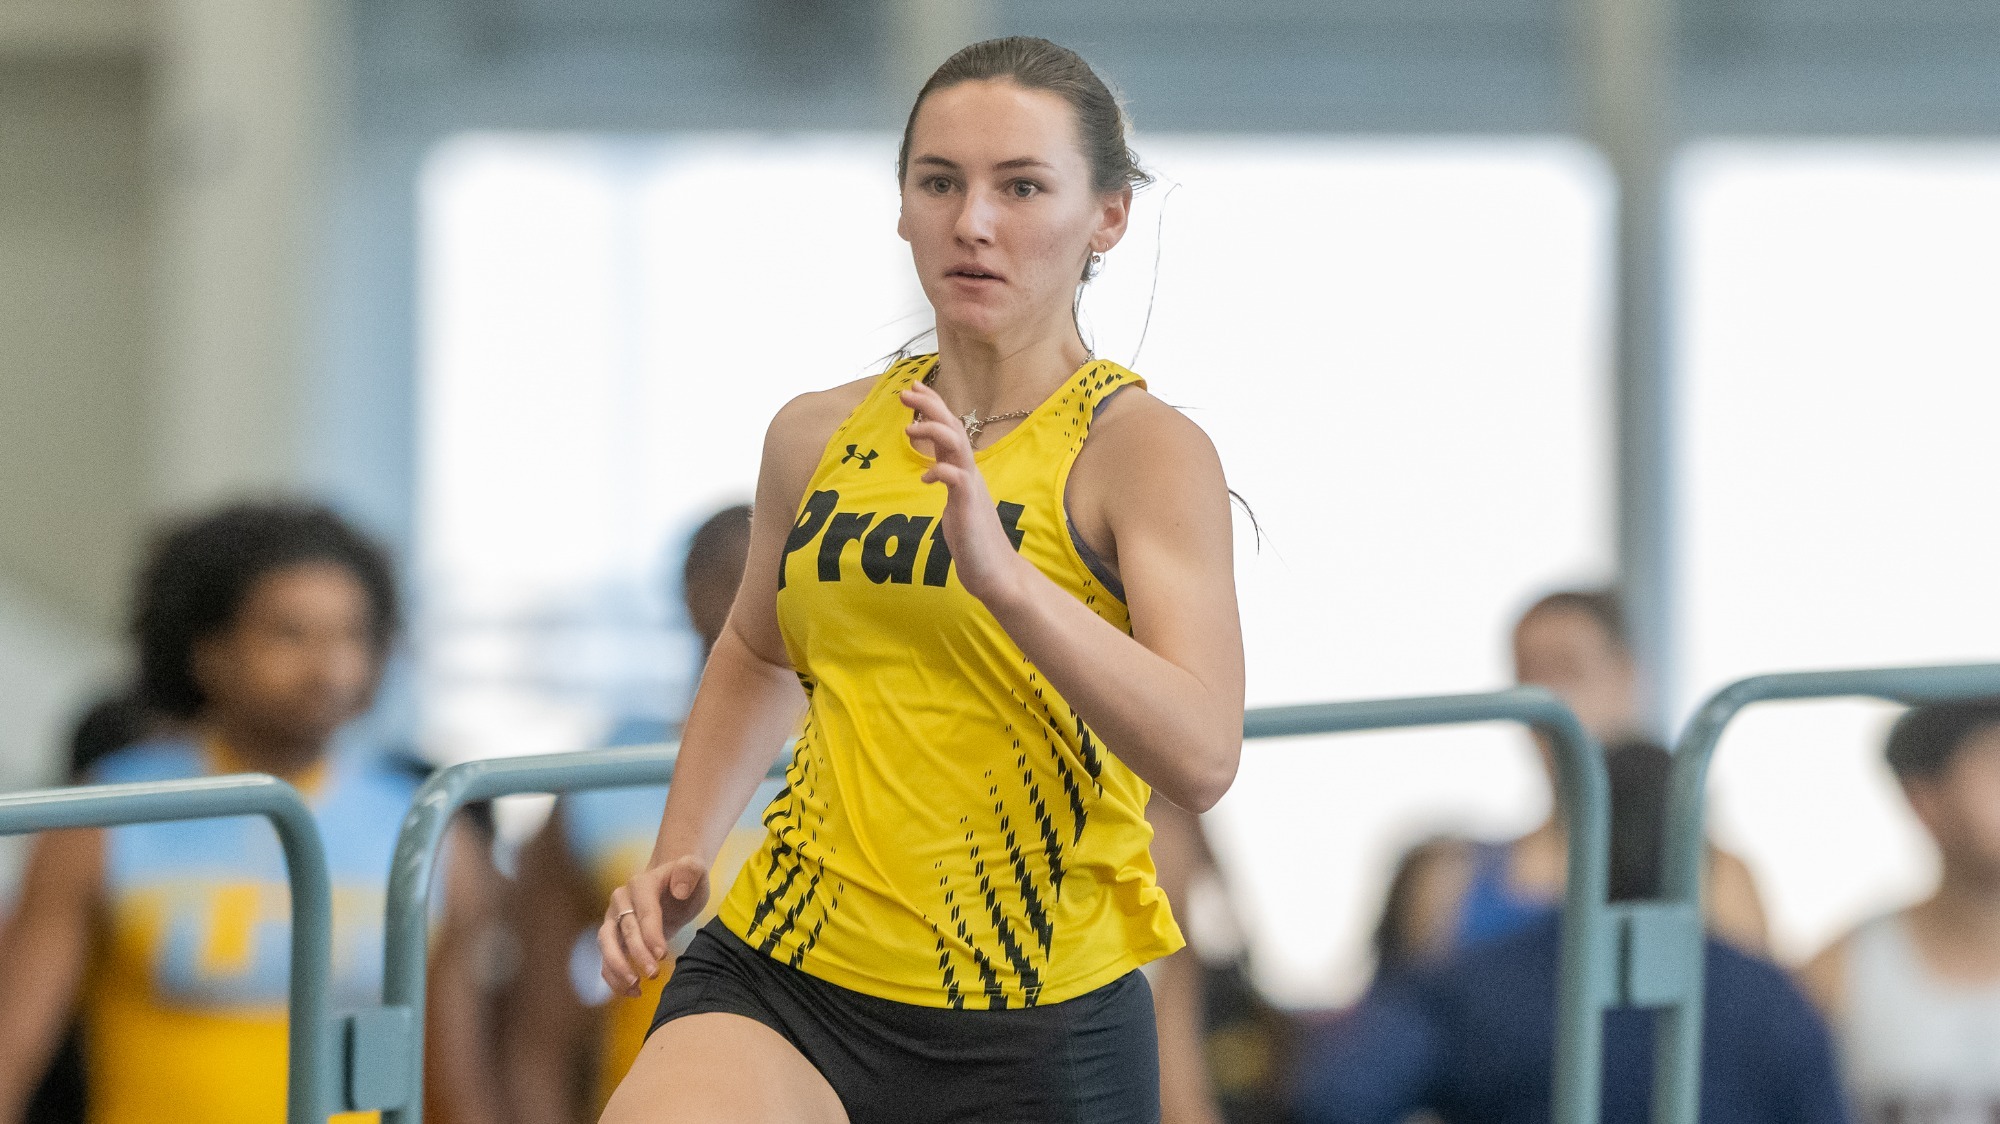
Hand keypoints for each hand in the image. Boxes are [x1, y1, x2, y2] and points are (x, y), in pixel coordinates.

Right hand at [598, 855, 709, 997]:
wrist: (671, 883)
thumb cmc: (687, 879)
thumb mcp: (696, 869)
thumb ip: (690, 871)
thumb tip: (679, 891)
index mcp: (641, 883)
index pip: (644, 911)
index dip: (651, 934)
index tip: (663, 955)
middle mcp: (621, 899)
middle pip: (625, 929)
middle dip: (637, 954)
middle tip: (654, 975)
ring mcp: (613, 918)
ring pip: (606, 944)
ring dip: (617, 967)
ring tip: (636, 988)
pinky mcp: (613, 936)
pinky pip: (606, 958)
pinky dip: (614, 977)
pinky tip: (634, 992)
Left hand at [901, 380, 1030, 605]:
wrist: (995, 573)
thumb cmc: (974, 541)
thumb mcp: (957, 504)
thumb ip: (949, 483)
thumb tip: (938, 468)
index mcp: (964, 472)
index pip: (950, 430)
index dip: (933, 407)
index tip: (913, 390)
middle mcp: (970, 474)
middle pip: (954, 429)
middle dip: (930, 407)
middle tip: (906, 391)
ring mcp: (971, 490)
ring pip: (957, 447)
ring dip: (934, 432)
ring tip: (908, 429)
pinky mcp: (969, 508)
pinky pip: (956, 480)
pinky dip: (940, 471)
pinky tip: (925, 476)